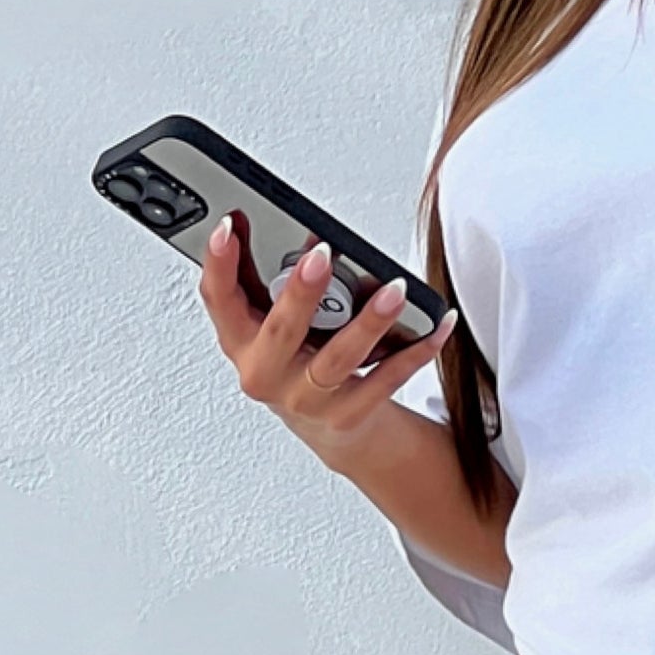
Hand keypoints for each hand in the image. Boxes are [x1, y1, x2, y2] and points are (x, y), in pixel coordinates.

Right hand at [199, 212, 451, 474]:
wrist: (332, 428)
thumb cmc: (299, 362)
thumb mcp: (273, 322)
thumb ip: (274, 277)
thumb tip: (303, 229)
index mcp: (241, 344)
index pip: (219, 300)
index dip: (218, 264)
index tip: (229, 226)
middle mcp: (268, 376)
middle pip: (281, 332)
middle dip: (301, 292)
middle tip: (320, 254)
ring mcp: (309, 400)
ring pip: (339, 359)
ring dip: (369, 321)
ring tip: (394, 289)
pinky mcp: (349, 415)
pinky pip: (387, 380)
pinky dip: (416, 350)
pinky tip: (436, 325)